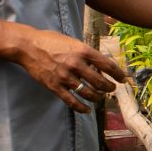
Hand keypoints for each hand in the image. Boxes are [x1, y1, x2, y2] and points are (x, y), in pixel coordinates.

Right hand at [12, 24, 129, 108]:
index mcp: (82, 50)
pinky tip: (87, 109)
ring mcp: (65, 77)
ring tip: (100, 97)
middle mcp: (76, 64)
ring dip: (97, 97)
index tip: (123, 79)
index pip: (107, 64)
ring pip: (88, 93)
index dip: (118, 74)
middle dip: (109, 87)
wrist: (28, 46)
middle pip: (100, 81)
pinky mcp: (55, 87)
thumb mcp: (72, 41)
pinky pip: (72, 101)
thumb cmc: (50, 41)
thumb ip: (85, 52)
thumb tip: (100, 62)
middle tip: (112, 89)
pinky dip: (81, 107)